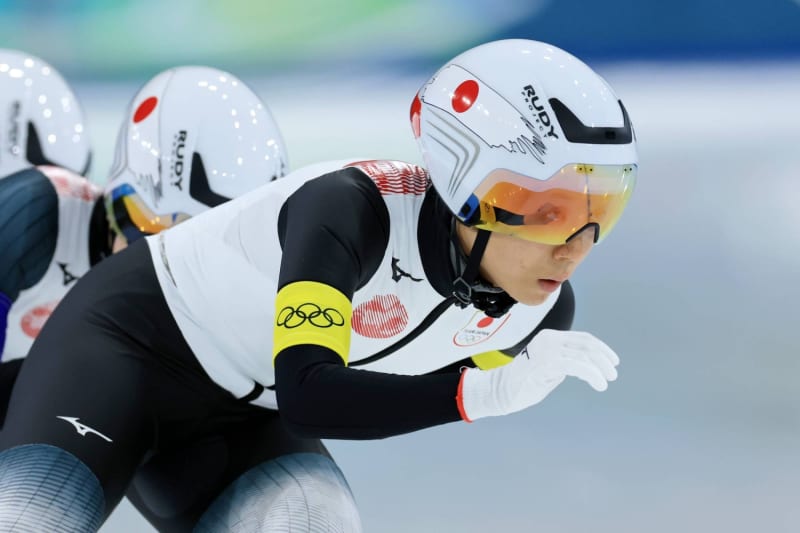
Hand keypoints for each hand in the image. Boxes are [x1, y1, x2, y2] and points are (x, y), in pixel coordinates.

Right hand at [457, 329, 618, 421]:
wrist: (498, 391)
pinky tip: (599, 384)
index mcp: (550, 338)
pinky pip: (577, 365)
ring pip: (584, 355)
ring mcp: (547, 349)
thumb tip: (587, 365)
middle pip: (586, 344)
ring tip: (606, 381)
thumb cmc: (523, 383)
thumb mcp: (549, 368)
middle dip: (604, 359)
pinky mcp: (547, 362)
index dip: (602, 349)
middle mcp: (550, 339)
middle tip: (612, 374)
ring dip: (600, 369)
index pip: (583, 339)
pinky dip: (592, 374)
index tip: (613, 362)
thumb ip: (565, 362)